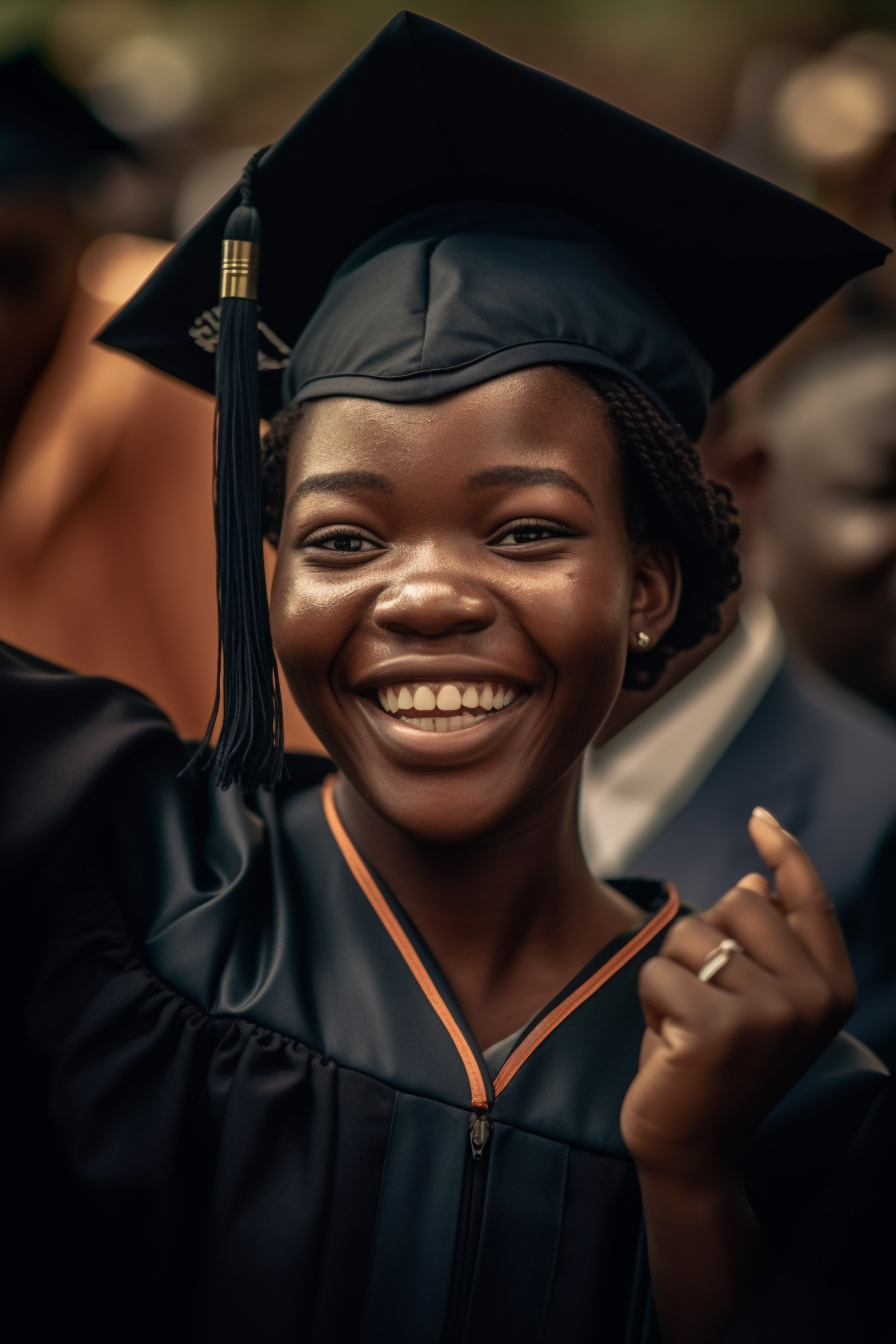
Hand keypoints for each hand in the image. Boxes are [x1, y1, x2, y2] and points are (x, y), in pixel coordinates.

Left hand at [620, 808, 856, 1179]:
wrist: (694, 1151)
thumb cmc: (716, 1063)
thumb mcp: (752, 999)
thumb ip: (762, 944)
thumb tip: (754, 877)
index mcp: (832, 987)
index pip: (809, 899)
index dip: (784, 853)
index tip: (759, 819)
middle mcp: (814, 998)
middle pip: (738, 901)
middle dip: (704, 938)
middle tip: (707, 1000)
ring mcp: (772, 1014)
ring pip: (692, 934)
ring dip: (673, 973)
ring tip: (686, 1024)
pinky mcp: (719, 1028)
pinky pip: (658, 971)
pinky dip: (650, 1000)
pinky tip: (668, 1043)